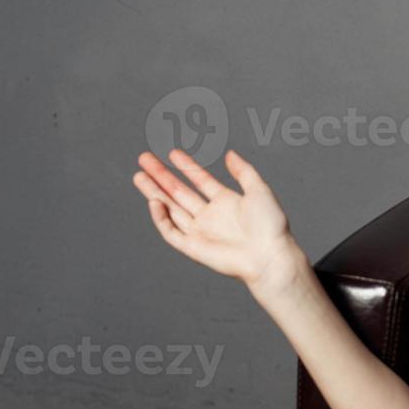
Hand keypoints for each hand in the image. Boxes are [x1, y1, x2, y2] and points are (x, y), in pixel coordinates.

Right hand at [132, 148, 303, 295]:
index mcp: (226, 202)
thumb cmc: (270, 225)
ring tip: (138, 176)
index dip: (186, 166)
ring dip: (154, 192)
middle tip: (144, 159)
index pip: (200, 180)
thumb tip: (229, 154)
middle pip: (179, 192)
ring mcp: (200, 231)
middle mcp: (210, 216)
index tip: (172, 152)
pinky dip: (161, 218)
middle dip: (161, 176)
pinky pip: (171, 232)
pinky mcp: (193, 248)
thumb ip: (243, 171)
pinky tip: (155, 201)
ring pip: (171, 209)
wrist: (269, 255)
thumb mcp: (259, 190)